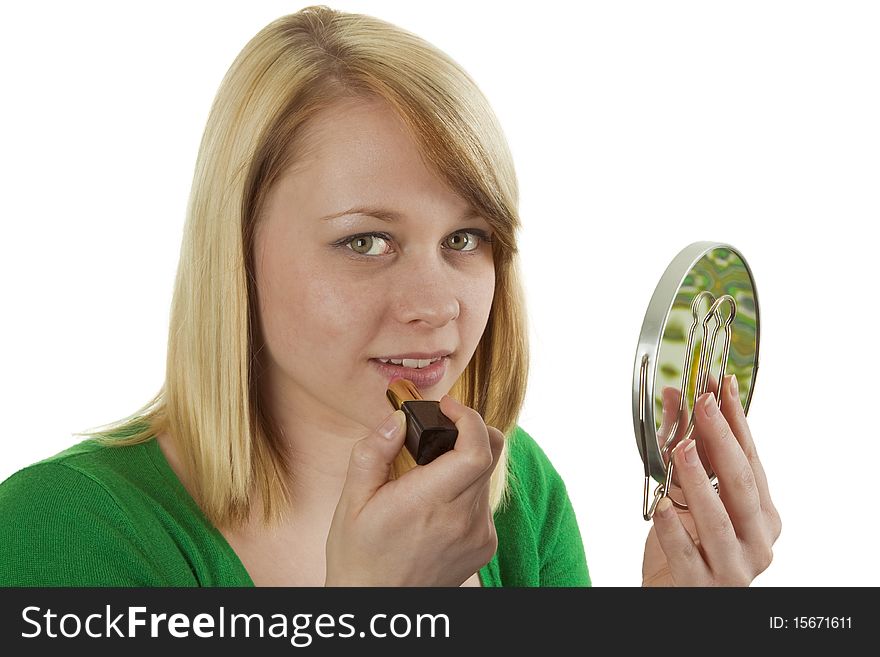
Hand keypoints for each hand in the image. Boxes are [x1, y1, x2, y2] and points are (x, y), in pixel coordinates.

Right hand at [324, 395, 502, 585]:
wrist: (377, 606)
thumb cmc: (359, 556)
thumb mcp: (352, 501)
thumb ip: (373, 452)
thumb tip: (396, 419)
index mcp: (427, 503)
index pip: (477, 450)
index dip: (469, 419)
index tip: (447, 407)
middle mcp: (462, 520)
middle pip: (491, 454)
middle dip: (469, 430)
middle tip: (441, 427)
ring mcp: (478, 535)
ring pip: (487, 476)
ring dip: (467, 461)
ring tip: (430, 471)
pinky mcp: (485, 546)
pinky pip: (484, 501)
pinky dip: (467, 489)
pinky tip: (438, 501)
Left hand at [642, 375, 781, 585]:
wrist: (673, 595)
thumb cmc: (688, 544)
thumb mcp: (685, 493)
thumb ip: (684, 447)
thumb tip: (675, 395)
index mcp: (762, 515)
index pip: (751, 460)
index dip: (736, 421)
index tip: (721, 385)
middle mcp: (757, 540)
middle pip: (740, 484)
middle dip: (721, 440)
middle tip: (703, 404)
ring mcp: (735, 567)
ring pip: (718, 520)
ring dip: (698, 480)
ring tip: (681, 449)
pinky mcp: (704, 587)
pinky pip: (687, 554)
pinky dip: (672, 528)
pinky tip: (660, 505)